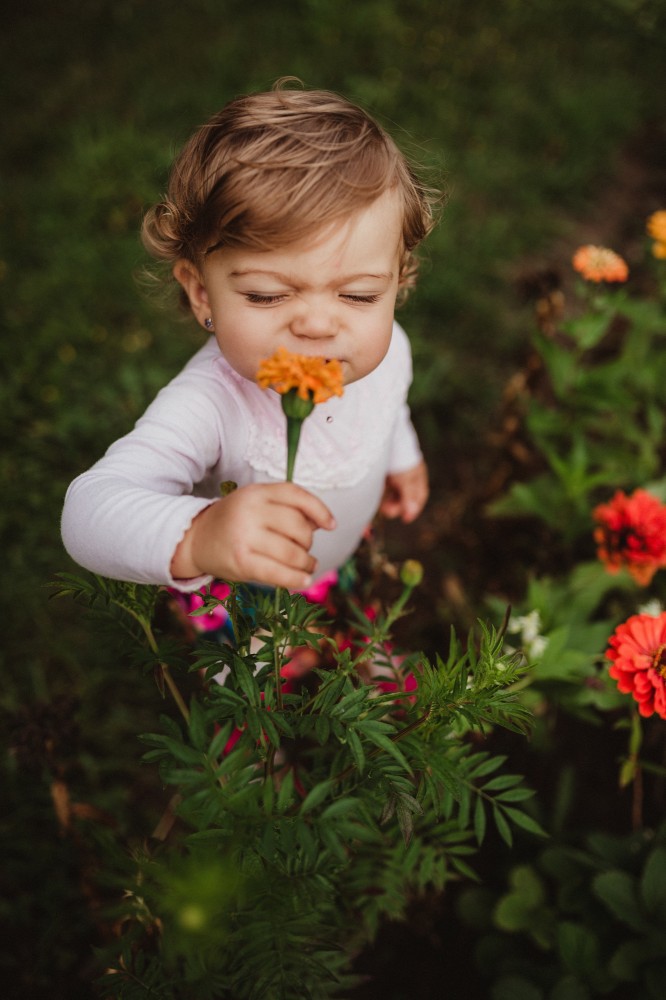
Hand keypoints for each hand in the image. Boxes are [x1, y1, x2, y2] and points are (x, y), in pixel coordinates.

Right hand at [170, 483, 335, 588]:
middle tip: (305, 548)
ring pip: (292, 552)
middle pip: (298, 526)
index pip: (296, 495)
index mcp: (256, 492)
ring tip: (308, 565)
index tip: (331, 525)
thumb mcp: (256, 503)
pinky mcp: (241, 562)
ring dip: (307, 562)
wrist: (195, 539)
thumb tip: (323, 522)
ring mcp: (245, 537)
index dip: (320, 510)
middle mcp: (250, 511)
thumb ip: (286, 507)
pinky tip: (305, 580)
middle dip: (308, 541)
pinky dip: (296, 578)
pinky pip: (278, 573)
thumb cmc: (234, 521)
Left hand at [379, 460, 428, 522]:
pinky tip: (374, 496)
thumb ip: (408, 497)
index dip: (414, 508)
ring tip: (381, 505)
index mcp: (417, 474)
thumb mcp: (405, 478)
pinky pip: (383, 487)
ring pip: (393, 493)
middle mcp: (407, 474)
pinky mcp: (382, 471)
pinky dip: (381, 494)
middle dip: (397, 506)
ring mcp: (394, 472)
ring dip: (389, 501)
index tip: (405, 519)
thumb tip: (410, 514)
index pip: (419, 496)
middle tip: (386, 511)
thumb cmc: (398, 455)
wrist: (383, 435)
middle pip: (405, 496)